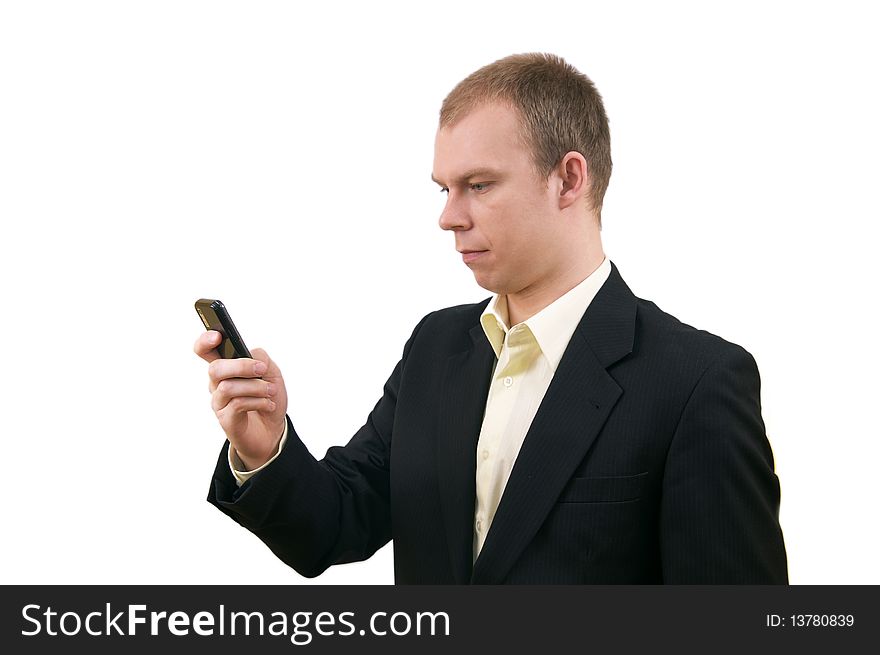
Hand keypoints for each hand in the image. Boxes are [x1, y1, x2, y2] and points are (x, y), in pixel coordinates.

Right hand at [194, 331, 288, 469]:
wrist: (274, 429)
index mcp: (226, 367)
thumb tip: (251, 355)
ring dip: (255, 387)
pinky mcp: (225, 419)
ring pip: (228, 387)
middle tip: (261, 369)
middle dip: (241, 366)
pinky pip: (237, 405)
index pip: (205, 350)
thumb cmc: (268, 397)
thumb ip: (260, 358)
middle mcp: (217, 383)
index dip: (205, 341)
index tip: (217, 335)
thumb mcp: (271, 372)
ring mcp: (219, 402)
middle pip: (215, 368)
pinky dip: (258, 402)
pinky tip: (268, 405)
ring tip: (270, 391)